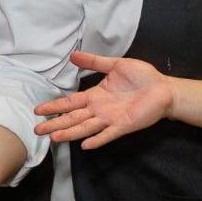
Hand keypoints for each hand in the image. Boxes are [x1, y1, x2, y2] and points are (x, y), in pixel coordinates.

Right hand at [34, 52, 174, 148]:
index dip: (55, 106)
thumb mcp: (116, 65)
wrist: (164, 88)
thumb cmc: (143, 77)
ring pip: (85, 127)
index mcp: (96, 96)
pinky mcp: (124, 125)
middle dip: (55, 123)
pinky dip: (97, 139)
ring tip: (54, 138)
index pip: (71, 102)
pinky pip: (108, 134)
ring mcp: (110, 119)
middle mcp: (100, 110)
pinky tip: (85, 145)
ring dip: (70, 133)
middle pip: (73, 118)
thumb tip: (73, 55)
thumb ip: (94, 62)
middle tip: (37, 129)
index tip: (38, 110)